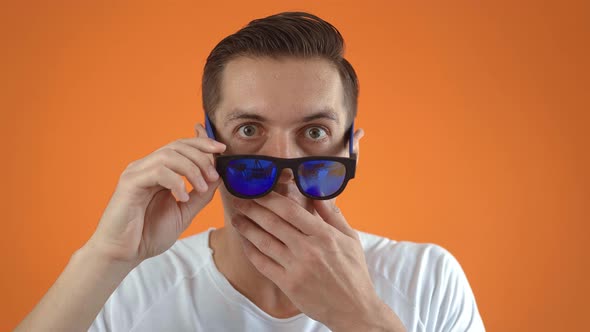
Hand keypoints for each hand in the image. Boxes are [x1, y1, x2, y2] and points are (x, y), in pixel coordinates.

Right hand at [86, 124, 224, 263]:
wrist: (124, 254)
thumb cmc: (149, 234)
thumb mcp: (185, 211)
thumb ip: (201, 194)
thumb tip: (219, 176)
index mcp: (159, 171)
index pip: (181, 146)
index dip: (202, 142)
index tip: (221, 148)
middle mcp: (146, 167)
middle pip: (177, 145)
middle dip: (201, 156)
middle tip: (214, 175)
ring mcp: (137, 173)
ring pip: (169, 155)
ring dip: (192, 169)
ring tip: (202, 187)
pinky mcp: (130, 183)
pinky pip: (158, 171)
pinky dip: (176, 182)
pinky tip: (182, 197)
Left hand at [232, 192, 401, 330]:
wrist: (353, 308)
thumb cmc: (353, 271)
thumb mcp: (350, 238)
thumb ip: (332, 214)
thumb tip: (317, 193)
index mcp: (324, 235)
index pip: (291, 210)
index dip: (271, 199)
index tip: (260, 191)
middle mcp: (308, 250)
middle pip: (273, 223)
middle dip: (253, 209)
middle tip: (240, 200)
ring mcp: (296, 268)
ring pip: (264, 242)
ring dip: (247, 228)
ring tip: (237, 219)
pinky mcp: (288, 284)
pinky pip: (263, 264)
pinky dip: (251, 251)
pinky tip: (245, 242)